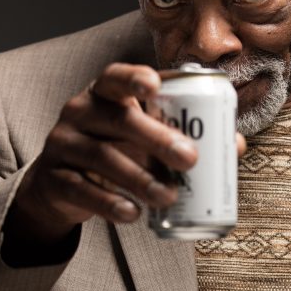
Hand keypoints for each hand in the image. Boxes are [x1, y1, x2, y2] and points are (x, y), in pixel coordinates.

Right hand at [4, 63, 244, 253]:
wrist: (60, 186)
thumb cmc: (114, 150)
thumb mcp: (141, 139)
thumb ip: (182, 135)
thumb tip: (236, 145)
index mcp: (104, 94)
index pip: (115, 77)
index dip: (134, 78)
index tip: (154, 86)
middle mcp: (79, 112)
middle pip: (117, 119)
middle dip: (156, 138)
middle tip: (190, 158)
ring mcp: (63, 145)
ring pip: (101, 158)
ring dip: (139, 179)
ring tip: (169, 196)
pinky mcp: (54, 179)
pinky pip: (82, 190)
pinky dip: (109, 204)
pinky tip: (132, 214)